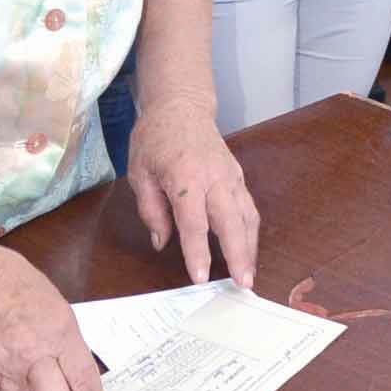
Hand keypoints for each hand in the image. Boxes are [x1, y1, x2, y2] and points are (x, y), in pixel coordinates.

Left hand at [127, 93, 258, 287]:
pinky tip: (248, 250)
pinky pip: (248, 207)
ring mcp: (231, 176)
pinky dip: (251, 231)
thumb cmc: (155, 139)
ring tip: (249, 274)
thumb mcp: (139, 173)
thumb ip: (151, 210)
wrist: (181, 106)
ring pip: (247, 216)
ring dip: (250, 247)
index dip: (198, 252)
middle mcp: (214, 178)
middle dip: (239, 254)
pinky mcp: (238, 176)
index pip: (194, 222)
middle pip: (232, 221)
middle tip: (244, 284)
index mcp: (185, 177)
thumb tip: (162, 242)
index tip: (201, 278)